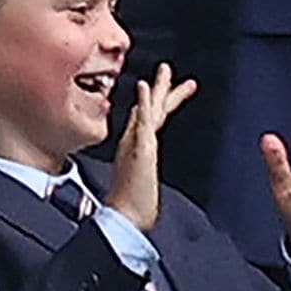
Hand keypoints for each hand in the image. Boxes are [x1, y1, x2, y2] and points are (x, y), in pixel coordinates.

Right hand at [104, 63, 197, 232]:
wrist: (123, 220)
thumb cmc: (131, 211)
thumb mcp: (141, 190)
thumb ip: (142, 184)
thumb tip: (147, 193)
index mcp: (134, 151)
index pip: (144, 122)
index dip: (148, 104)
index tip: (152, 90)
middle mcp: (133, 144)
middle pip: (148, 110)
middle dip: (160, 90)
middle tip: (167, 70)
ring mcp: (135, 144)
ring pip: (148, 109)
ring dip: (156, 88)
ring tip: (165, 69)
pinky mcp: (138, 148)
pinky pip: (142, 119)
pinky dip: (143, 101)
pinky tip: (145, 87)